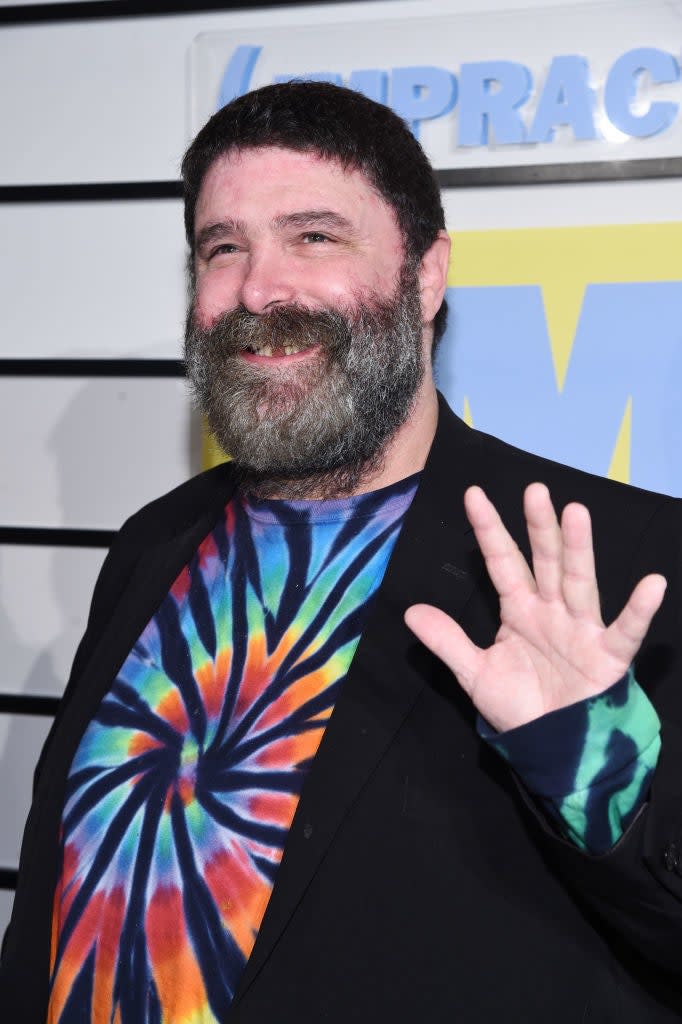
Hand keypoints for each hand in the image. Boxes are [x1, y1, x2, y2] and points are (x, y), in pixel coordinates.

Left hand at [404, 483, 666, 732]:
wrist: (552, 749)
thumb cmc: (520, 707)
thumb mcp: (476, 673)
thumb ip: (447, 641)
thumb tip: (410, 611)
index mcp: (519, 610)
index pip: (501, 561)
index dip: (489, 530)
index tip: (472, 495)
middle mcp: (551, 610)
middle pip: (543, 561)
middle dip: (538, 526)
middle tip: (533, 490)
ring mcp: (581, 629)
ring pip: (578, 582)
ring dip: (578, 549)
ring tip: (575, 512)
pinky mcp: (607, 656)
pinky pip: (624, 630)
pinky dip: (639, 610)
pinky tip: (652, 584)